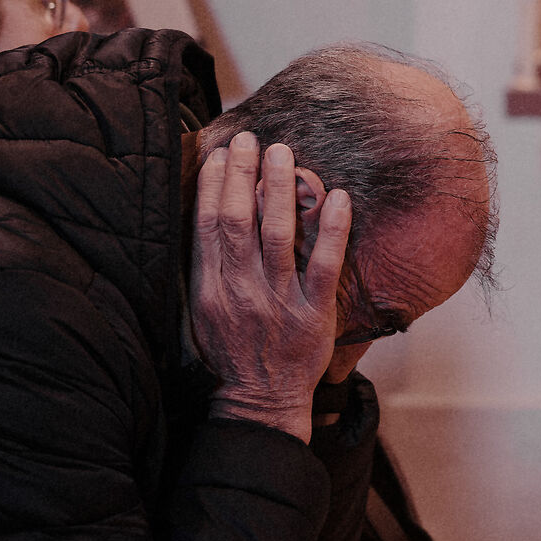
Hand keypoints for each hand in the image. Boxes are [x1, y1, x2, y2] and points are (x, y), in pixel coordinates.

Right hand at [190, 132, 350, 443]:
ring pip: (279, 235)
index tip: (218, 154)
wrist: (258, 402)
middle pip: (238, 221)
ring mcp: (278, 301)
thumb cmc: (232, 351)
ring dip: (280, 190)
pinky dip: (332, 230)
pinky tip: (338, 197)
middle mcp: (240, 290)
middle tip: (249, 139)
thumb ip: (206, 267)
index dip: (212, 186)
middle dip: (241, 175)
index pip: (207, 226)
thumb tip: (208, 216)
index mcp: (210, 288)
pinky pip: (324, 265)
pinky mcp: (313, 314)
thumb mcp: (203, 310)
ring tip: (283, 153)